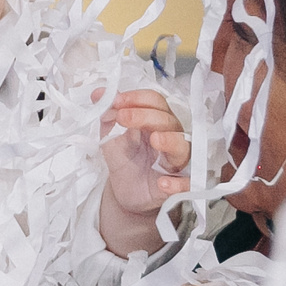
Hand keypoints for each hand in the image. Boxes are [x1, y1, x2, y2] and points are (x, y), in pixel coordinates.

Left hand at [99, 88, 189, 256]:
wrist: (125, 192)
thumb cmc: (126, 160)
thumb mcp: (111, 136)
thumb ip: (107, 114)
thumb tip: (98, 93)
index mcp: (156, 120)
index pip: (154, 101)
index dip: (136, 98)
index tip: (116, 100)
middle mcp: (171, 136)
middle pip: (166, 120)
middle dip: (144, 115)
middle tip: (122, 117)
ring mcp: (176, 160)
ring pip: (182, 146)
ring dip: (170, 141)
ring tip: (155, 140)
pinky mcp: (178, 185)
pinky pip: (187, 184)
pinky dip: (178, 183)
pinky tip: (163, 183)